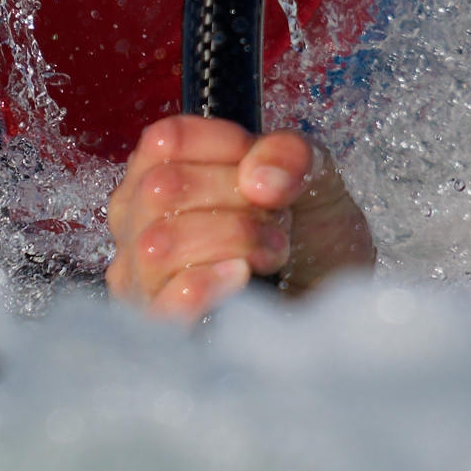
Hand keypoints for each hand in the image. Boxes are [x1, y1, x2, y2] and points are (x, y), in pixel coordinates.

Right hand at [103, 116, 378, 320]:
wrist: (333, 304)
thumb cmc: (310, 235)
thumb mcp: (313, 176)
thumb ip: (290, 155)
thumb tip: (258, 179)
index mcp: (160, 172)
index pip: (166, 140)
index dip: (225, 147)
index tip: (265, 173)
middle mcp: (137, 222)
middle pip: (161, 188)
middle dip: (236, 201)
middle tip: (277, 223)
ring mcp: (141, 278)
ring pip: (159, 243)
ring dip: (233, 241)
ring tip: (272, 254)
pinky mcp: (160, 329)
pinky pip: (165, 303)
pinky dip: (208, 284)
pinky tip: (241, 278)